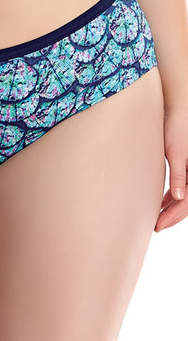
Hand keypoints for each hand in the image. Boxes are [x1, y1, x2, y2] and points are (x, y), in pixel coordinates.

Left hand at [155, 109, 187, 231]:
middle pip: (187, 202)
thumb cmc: (177, 130)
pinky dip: (170, 197)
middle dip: (172, 216)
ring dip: (171, 208)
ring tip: (156, 218)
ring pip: (183, 197)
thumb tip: (180, 198)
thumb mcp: (177, 153)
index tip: (158, 225)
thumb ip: (179, 175)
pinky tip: (160, 203)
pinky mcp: (185, 167)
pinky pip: (180, 188)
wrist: (177, 113)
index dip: (173, 216)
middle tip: (156, 227)